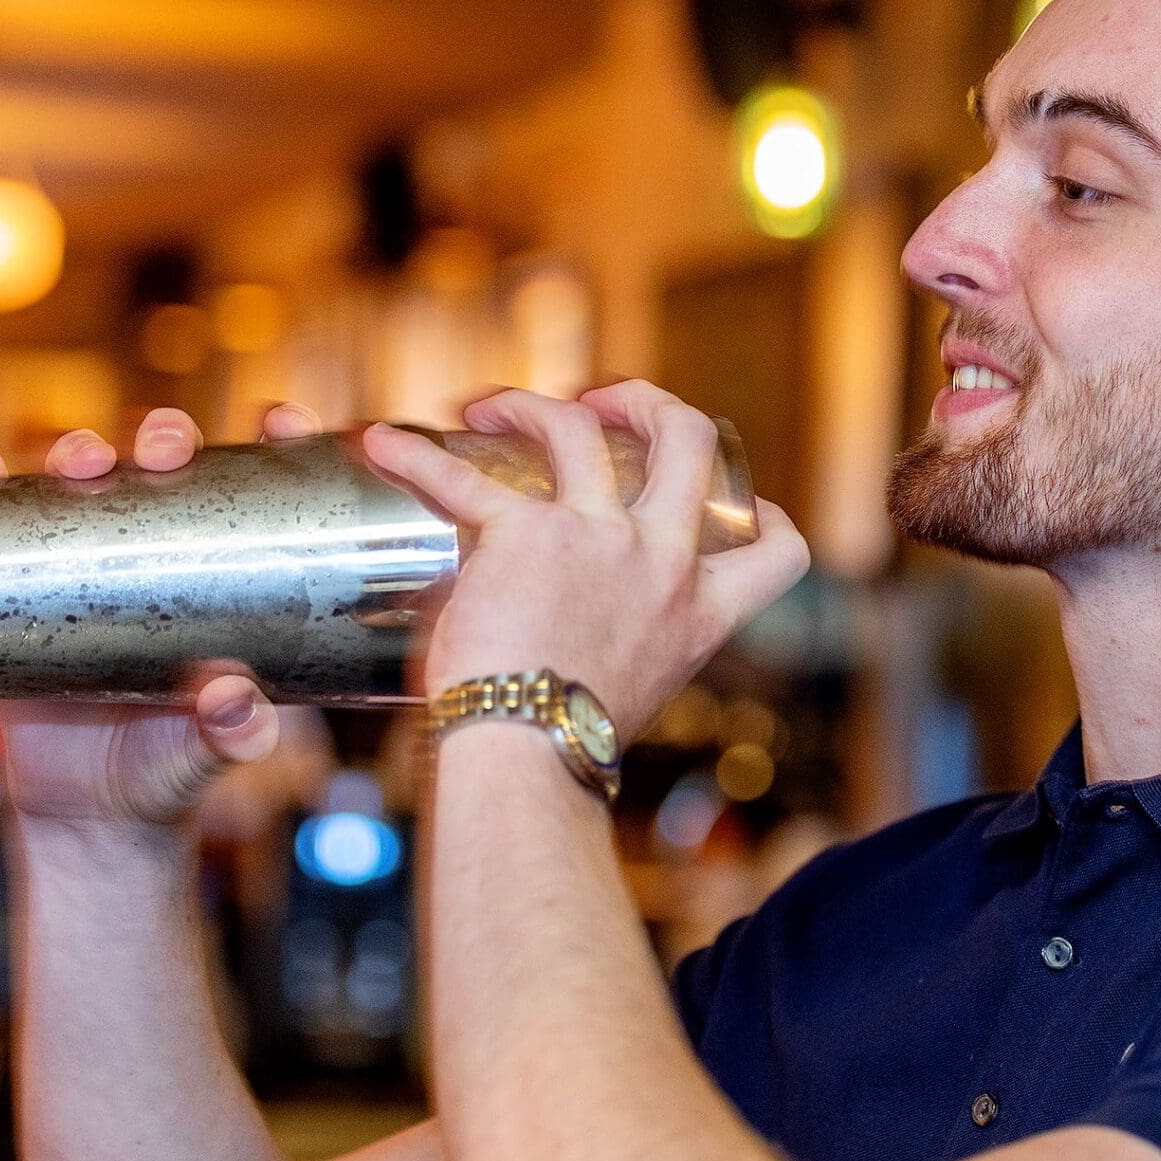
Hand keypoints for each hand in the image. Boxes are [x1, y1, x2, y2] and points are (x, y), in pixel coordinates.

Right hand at [0, 403, 319, 828]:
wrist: (86, 820)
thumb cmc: (163, 772)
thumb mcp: (204, 752)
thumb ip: (230, 733)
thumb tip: (233, 699)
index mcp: (221, 574)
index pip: (253, 488)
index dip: (269, 440)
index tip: (281, 420)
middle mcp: (152, 555)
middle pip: (158, 466)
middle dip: (162, 435)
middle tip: (165, 447)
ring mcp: (79, 567)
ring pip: (77, 482)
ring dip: (76, 448)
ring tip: (79, 459)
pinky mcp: (11, 593)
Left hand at [361, 381, 809, 741]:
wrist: (528, 758)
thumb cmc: (563, 748)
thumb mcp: (631, 692)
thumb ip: (622, 649)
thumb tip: (569, 646)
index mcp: (699, 612)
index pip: (777, 548)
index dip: (761, 510)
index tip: (730, 498)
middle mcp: (662, 562)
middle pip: (692, 440)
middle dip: (650, 403)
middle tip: (605, 402)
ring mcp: (599, 539)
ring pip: (581, 425)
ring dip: (534, 404)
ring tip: (491, 409)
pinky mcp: (525, 534)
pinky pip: (459, 477)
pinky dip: (413, 458)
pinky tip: (383, 448)